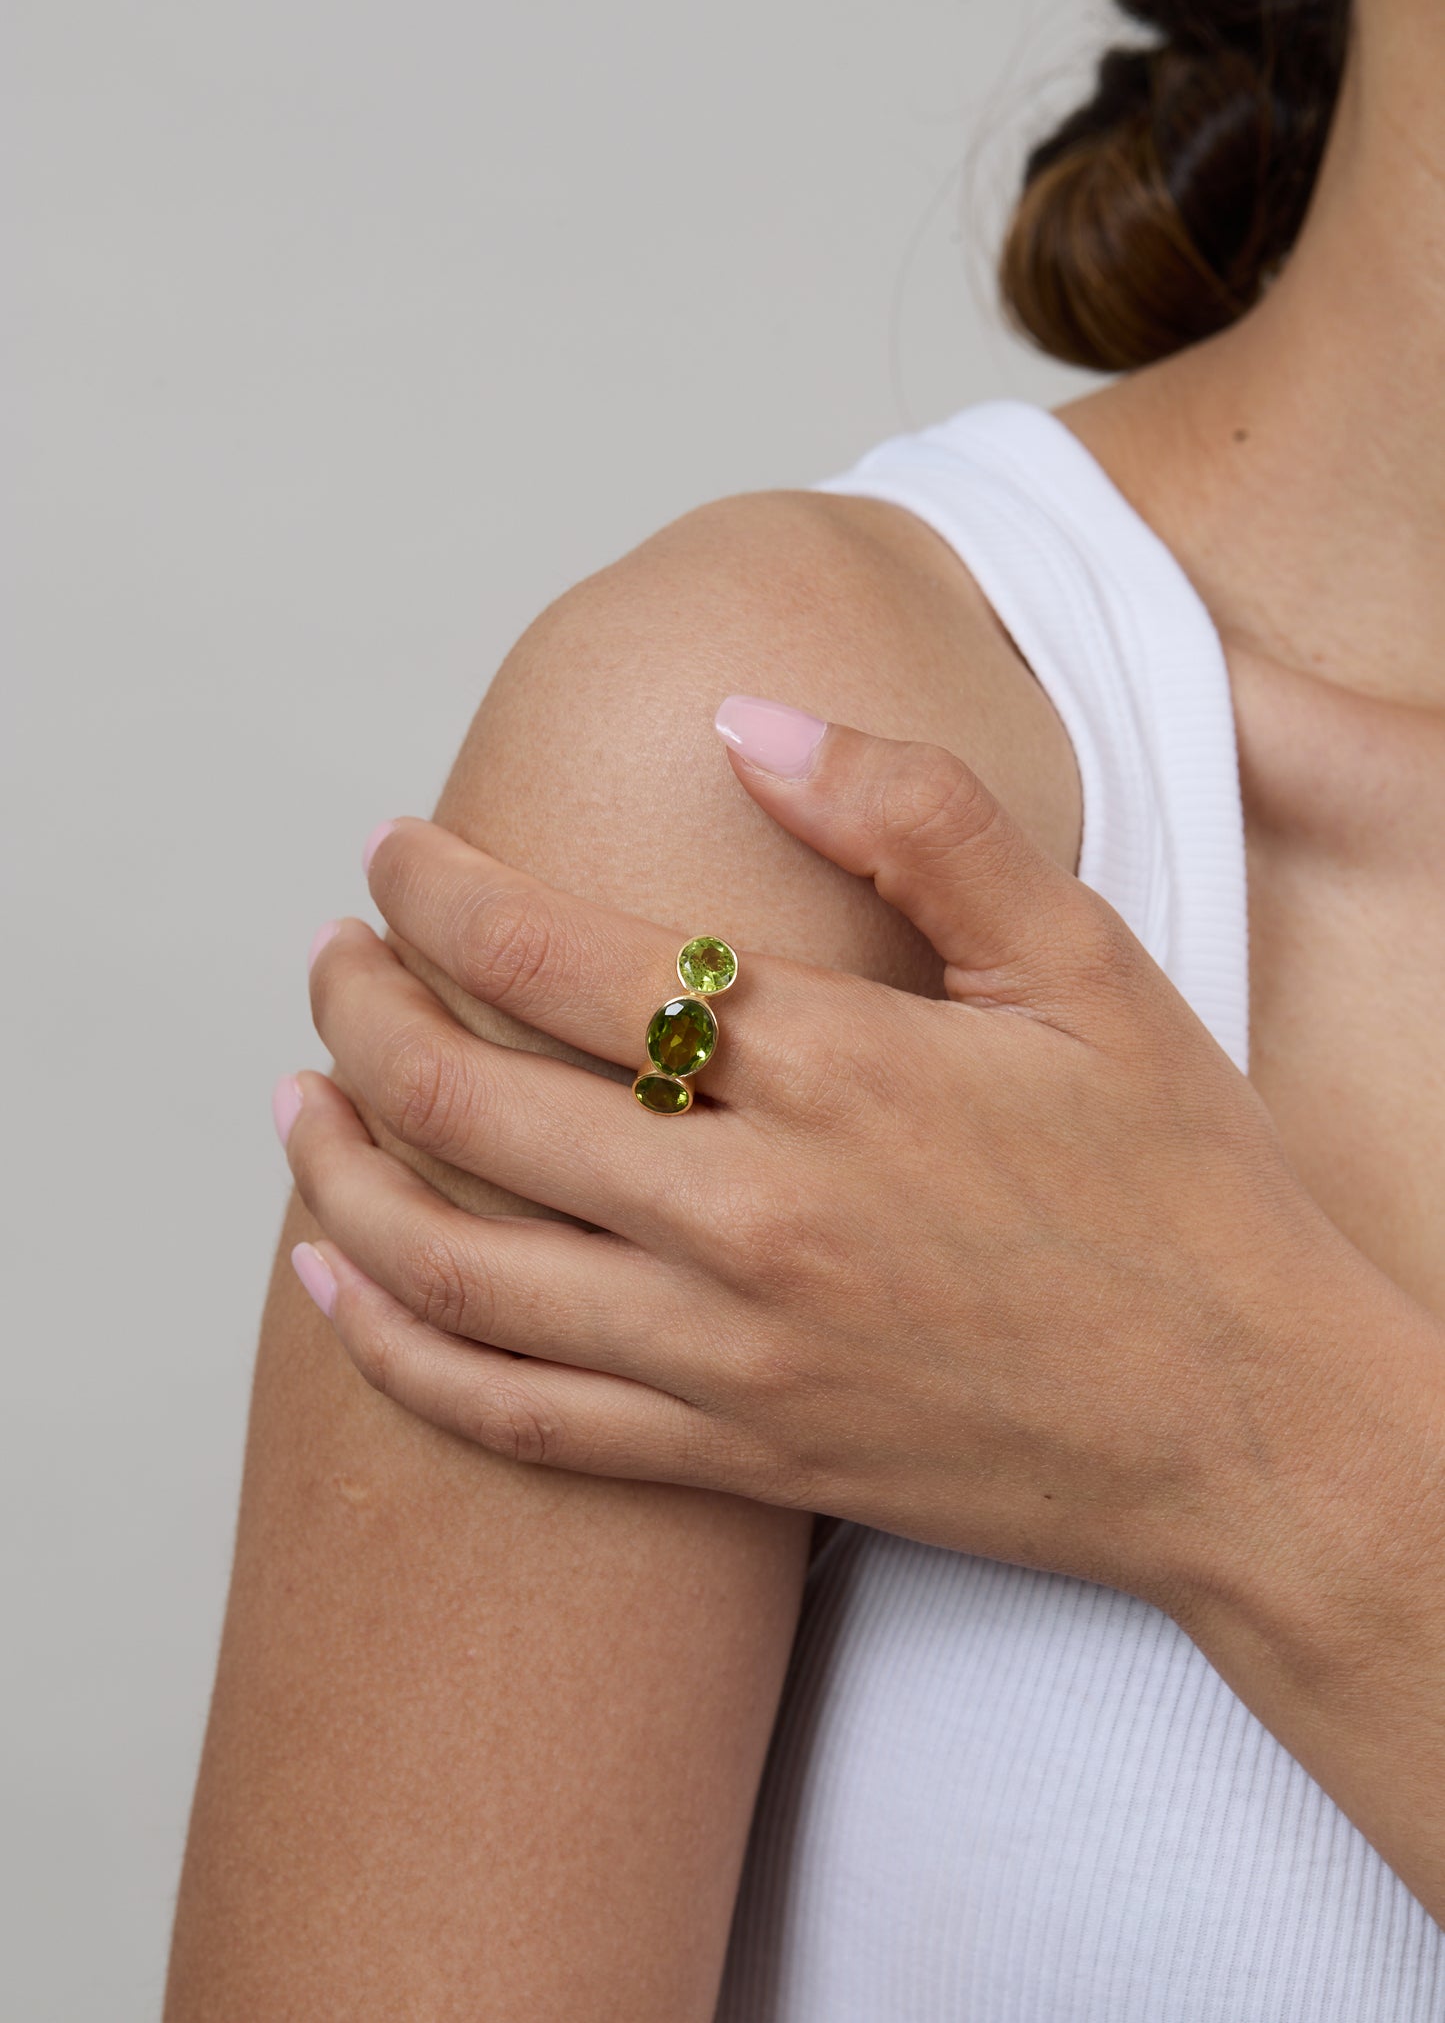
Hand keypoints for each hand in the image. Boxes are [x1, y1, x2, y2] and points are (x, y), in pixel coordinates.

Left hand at [275, 697, 1406, 1612]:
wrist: (1250, 1430)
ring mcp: (730, 1352)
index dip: (443, 892)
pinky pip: (513, 1417)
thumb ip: (914, 822)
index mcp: (835, 1068)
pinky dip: (398, 1351)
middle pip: (472, 1102)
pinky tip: (335, 1286)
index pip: (562, 959)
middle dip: (362, 1012)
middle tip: (330, 959)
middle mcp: (754, 1214)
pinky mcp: (733, 1456)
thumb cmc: (1181, 1188)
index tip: (392, 851)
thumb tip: (747, 720)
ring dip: (344, 1174)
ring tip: (298, 1103)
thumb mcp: (1083, 965)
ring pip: (456, 1268)